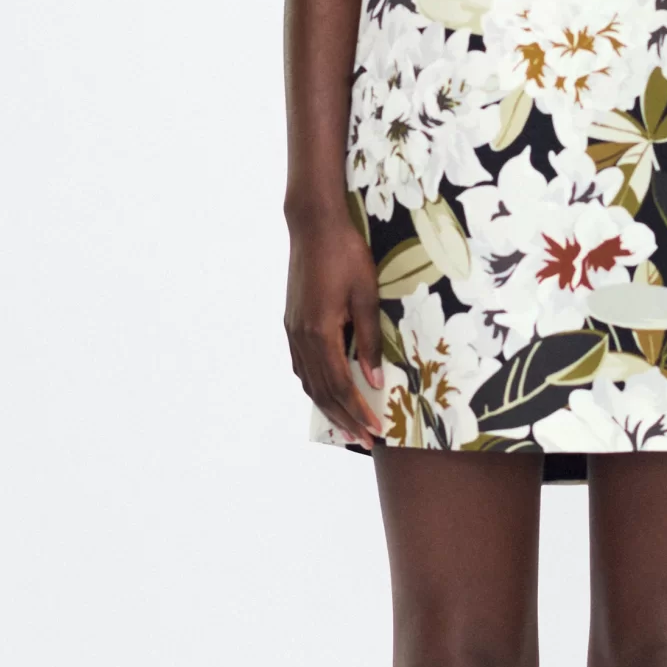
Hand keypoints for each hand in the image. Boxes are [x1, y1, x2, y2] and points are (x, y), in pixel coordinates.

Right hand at [284, 205, 383, 450]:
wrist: (313, 226)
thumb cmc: (346, 254)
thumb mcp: (367, 294)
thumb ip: (369, 338)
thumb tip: (375, 378)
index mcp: (320, 331)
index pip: (341, 384)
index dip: (358, 410)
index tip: (375, 430)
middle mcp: (301, 336)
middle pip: (322, 390)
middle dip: (344, 418)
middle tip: (365, 440)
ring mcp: (293, 330)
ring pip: (308, 380)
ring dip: (328, 406)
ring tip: (347, 425)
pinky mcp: (292, 323)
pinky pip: (301, 365)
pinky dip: (314, 385)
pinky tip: (327, 393)